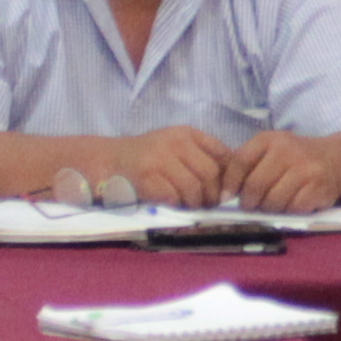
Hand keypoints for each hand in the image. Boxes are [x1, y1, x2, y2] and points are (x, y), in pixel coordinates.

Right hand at [117, 125, 235, 206]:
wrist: (110, 160)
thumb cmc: (148, 156)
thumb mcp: (175, 145)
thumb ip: (201, 154)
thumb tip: (231, 178)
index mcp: (187, 134)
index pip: (222, 153)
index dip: (229, 176)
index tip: (225, 190)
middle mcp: (175, 143)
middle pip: (210, 173)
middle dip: (213, 195)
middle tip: (208, 204)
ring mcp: (159, 159)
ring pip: (193, 187)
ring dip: (195, 203)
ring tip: (191, 207)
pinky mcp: (146, 178)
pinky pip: (173, 197)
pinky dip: (177, 206)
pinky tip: (173, 205)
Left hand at [226, 130, 340, 212]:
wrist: (337, 159)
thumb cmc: (296, 158)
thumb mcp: (271, 151)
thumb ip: (247, 165)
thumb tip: (223, 192)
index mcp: (269, 139)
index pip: (240, 162)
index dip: (229, 183)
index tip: (226, 197)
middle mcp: (287, 151)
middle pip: (255, 185)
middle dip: (249, 202)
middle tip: (252, 206)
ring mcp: (304, 169)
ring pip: (272, 201)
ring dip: (269, 209)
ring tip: (273, 205)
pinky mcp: (318, 187)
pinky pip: (292, 209)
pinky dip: (288, 212)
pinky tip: (292, 205)